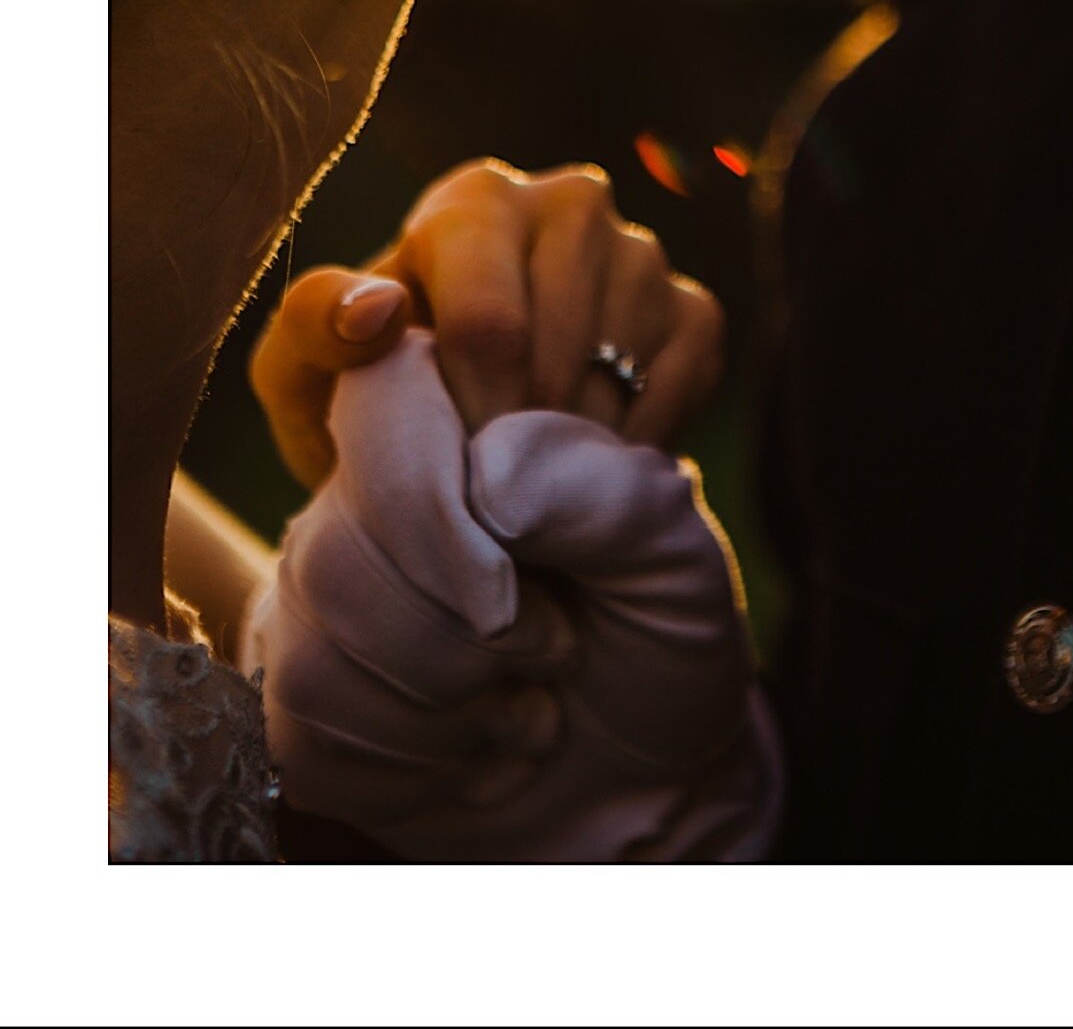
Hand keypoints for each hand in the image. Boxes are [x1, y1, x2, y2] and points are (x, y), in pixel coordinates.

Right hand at [246, 331, 779, 861]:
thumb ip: (599, 491)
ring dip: (449, 714)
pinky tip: (475, 756)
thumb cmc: (659, 638)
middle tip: (556, 654)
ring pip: (312, 658)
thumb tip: (483, 480)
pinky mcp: (298, 709)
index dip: (426, 505)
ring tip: (524, 707)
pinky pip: (305, 739)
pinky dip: (416, 774)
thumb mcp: (674, 553)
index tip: (508, 598)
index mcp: (456, 422)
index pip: (376, 397)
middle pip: (333, 553)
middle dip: (464, 643)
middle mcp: (362, 499)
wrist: (648, 771)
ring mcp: (316, 605)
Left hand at [251, 158, 725, 487]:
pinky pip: (682, 384)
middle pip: (560, 354)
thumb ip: (314, 328)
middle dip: (514, 438)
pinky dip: (635, 442)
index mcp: (474, 200)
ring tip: (525, 471)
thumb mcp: (303, 370)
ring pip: (620, 374)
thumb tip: (379, 307)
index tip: (447, 460)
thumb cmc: (372, 392)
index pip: (489, 324)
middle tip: (483, 482)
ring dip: (569, 448)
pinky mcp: (694, 308)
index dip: (468, 416)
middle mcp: (570, 202)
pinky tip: (586, 459)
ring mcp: (642, 253)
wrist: (455, 434)